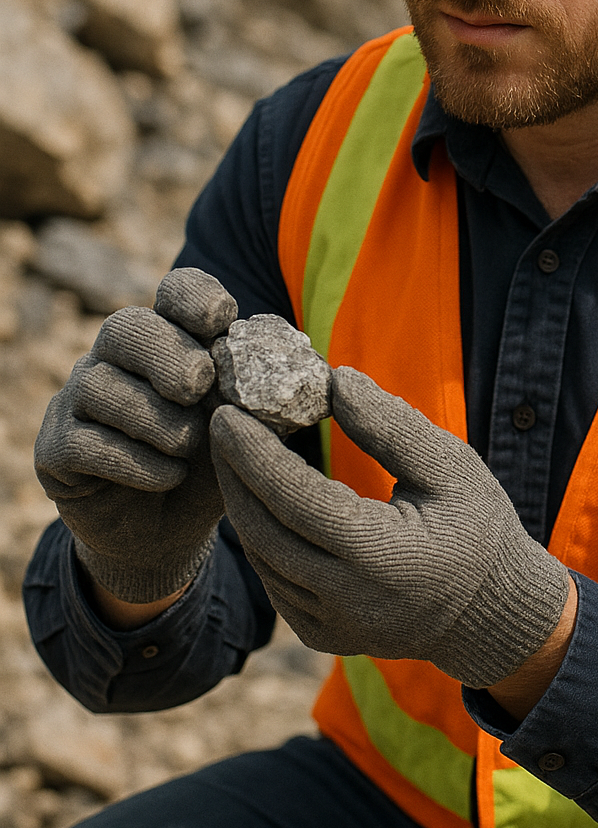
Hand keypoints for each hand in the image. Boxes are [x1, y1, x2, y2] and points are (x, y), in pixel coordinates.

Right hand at [34, 268, 236, 603]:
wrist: (166, 533)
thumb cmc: (212, 464)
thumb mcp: (247, 431)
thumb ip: (268, 401)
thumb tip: (311, 376)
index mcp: (168, 339)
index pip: (173, 293)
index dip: (194, 298)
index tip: (223, 318)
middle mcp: (114, 359)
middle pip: (127, 329)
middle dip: (166, 353)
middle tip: (199, 384)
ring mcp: (78, 400)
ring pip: (101, 386)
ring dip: (154, 418)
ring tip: (188, 445)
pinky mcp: (56, 450)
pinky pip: (84, 442)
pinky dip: (134, 461)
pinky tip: (168, 476)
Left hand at [210, 366, 569, 688]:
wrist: (492, 614)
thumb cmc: (478, 529)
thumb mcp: (450, 466)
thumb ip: (391, 425)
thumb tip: (335, 381)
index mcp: (383, 556)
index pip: (296, 500)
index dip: (255, 455)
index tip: (227, 413)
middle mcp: (348, 600)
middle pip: (264, 531)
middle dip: (234, 474)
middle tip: (221, 424)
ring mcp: (331, 626)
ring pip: (263, 559)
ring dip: (243, 504)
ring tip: (236, 453)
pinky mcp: (322, 635)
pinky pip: (275, 581)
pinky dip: (261, 536)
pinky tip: (260, 497)